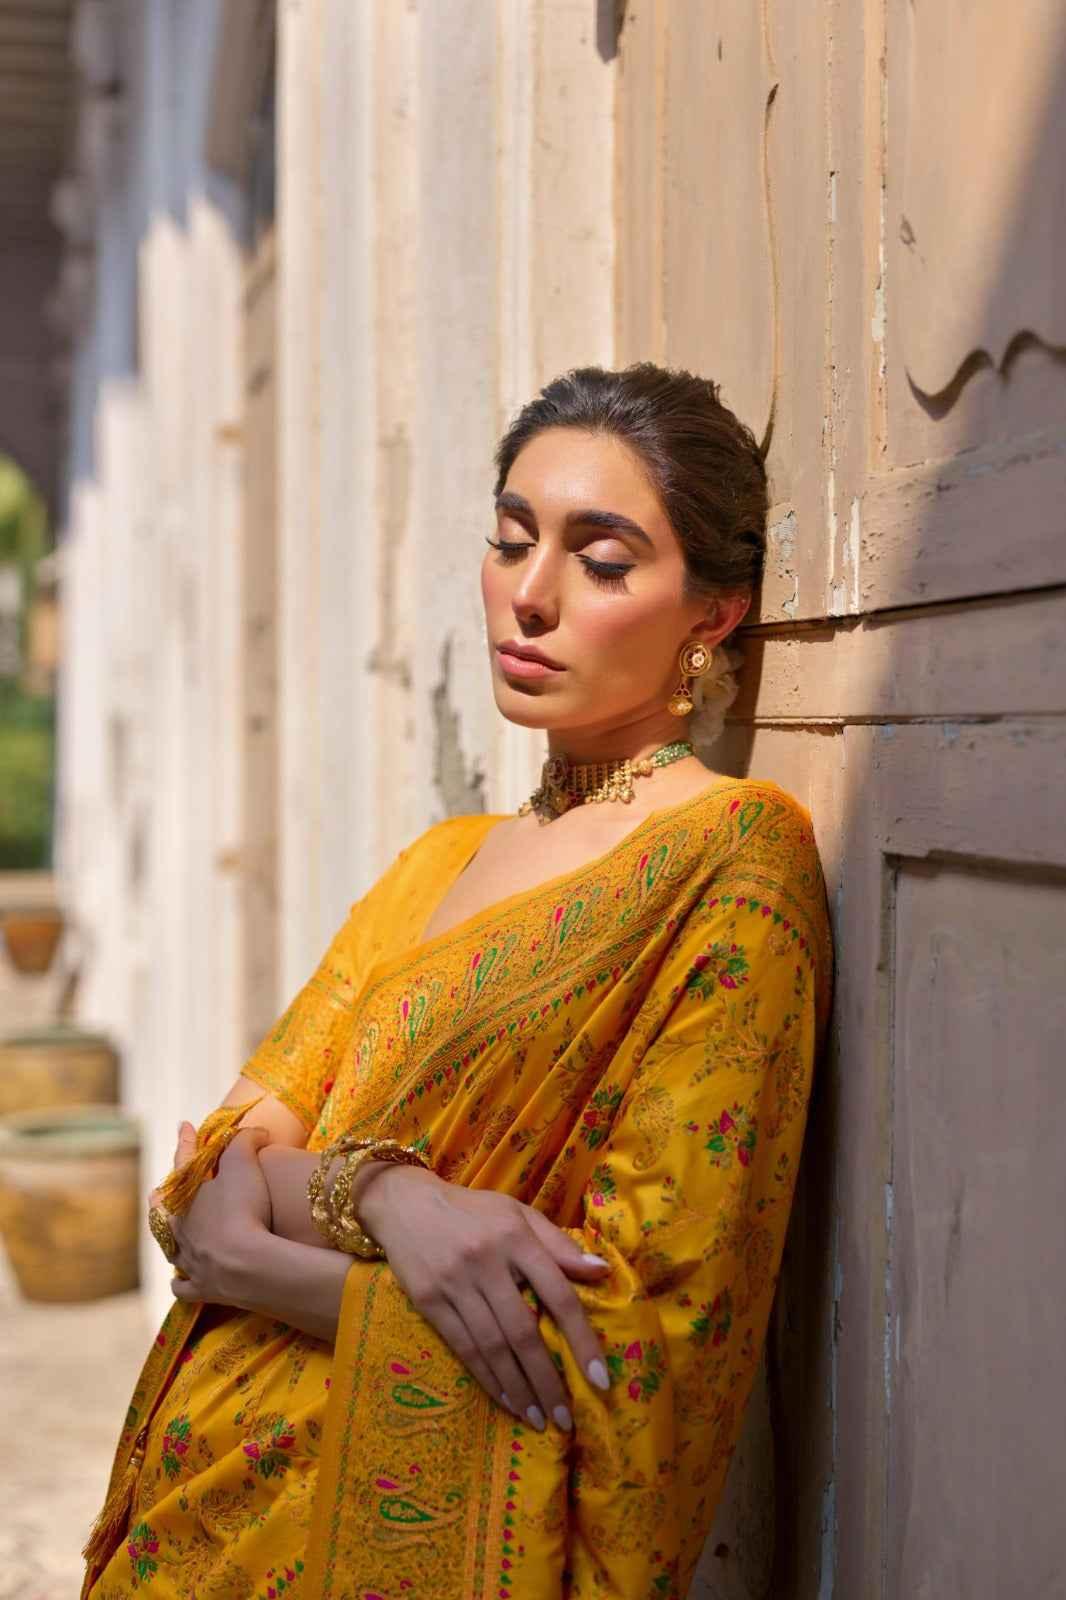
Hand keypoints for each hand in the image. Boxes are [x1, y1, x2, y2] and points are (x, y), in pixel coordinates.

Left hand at [153, 1123, 272, 1307]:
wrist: (250, 1264)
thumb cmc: (244, 1209)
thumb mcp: (244, 1162)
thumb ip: (245, 1139)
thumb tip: (255, 1132)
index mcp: (185, 1197)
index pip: (184, 1161)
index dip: (186, 1141)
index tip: (184, 1126)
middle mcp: (179, 1230)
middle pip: (163, 1210)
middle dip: (161, 1197)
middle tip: (156, 1192)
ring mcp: (188, 1261)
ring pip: (170, 1249)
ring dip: (169, 1241)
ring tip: (169, 1237)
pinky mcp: (202, 1288)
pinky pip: (182, 1287)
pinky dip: (181, 1283)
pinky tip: (180, 1281)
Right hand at [357, 1163, 611, 1432]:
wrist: (406, 1203)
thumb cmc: (473, 1211)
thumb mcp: (518, 1213)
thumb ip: (558, 1244)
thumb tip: (602, 1271)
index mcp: (516, 1238)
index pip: (558, 1294)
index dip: (581, 1339)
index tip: (600, 1379)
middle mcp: (487, 1262)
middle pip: (523, 1332)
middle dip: (547, 1380)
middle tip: (565, 1418)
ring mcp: (455, 1284)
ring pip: (493, 1347)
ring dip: (519, 1389)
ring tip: (538, 1419)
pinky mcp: (428, 1301)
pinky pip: (464, 1348)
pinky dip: (487, 1379)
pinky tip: (506, 1401)